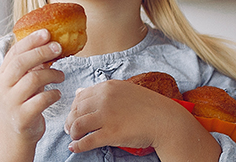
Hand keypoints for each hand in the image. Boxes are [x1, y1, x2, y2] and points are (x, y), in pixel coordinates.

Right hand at [0, 29, 65, 143]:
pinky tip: (58, 94)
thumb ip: (32, 65)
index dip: (30, 41)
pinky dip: (53, 94)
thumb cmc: (22, 101)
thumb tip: (52, 43)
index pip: (14, 52)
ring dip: (52, 74)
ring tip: (61, 75)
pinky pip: (41, 100)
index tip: (47, 32)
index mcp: (3, 74)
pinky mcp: (23, 117)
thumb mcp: (22, 81)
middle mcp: (4, 87)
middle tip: (58, 47)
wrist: (13, 134)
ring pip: (33, 80)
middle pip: (21, 63)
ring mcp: (12, 102)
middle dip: (41, 52)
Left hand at [63, 80, 199, 153]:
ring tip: (74, 138)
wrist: (165, 120)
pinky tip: (75, 148)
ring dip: (72, 133)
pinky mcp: (111, 134)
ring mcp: (107, 116)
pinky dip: (77, 146)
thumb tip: (79, 92)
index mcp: (108, 87)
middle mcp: (105, 99)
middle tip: (70, 130)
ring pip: (77, 125)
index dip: (74, 108)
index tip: (74, 116)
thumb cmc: (148, 106)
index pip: (80, 97)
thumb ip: (103, 91)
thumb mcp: (125, 90)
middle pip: (76, 111)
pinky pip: (87, 141)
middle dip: (70, 121)